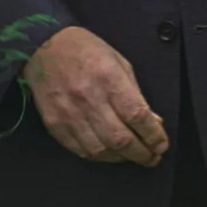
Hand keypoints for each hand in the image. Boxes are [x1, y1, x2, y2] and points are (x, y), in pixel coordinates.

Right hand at [21, 26, 168, 166]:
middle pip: (120, 138)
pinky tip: (111, 154)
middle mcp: (89, 99)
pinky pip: (80, 150)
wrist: (44, 48)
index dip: (153, 135)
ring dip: (121, 158)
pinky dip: (99, 156)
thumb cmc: (88, 51)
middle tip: (152, 158)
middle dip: (141, 153)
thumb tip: (153, 121)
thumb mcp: (120, 63)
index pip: (136, 115)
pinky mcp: (55, 125)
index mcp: (109, 78)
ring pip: (100, 150)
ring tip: (134, 157)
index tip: (162, 145)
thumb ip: (136, 94)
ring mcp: (69, 115)